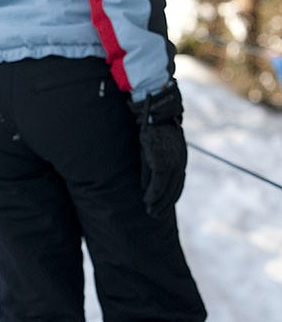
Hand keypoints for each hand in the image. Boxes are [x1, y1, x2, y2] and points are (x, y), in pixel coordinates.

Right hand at [128, 82, 186, 217]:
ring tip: (150, 212)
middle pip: (174, 190)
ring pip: (167, 190)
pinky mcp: (162, 163)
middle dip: (165, 204)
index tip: (163, 205)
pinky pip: (158, 184)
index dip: (170, 196)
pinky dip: (153, 194)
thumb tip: (147, 172)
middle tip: (155, 214)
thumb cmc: (155, 124)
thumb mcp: (157, 143)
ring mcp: (172, 164)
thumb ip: (154, 159)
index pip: (178, 182)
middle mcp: (179, 163)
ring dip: (158, 203)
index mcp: (180, 158)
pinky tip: (147, 201)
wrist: (158, 112)